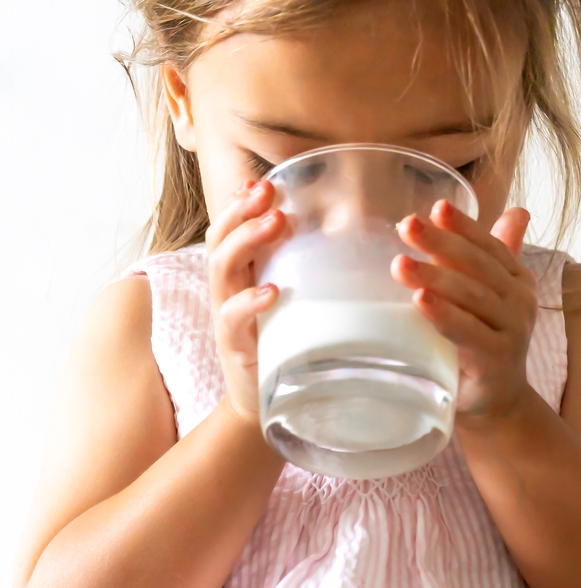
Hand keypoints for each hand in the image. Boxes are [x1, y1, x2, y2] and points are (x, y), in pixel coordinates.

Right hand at [206, 179, 287, 425]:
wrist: (265, 407)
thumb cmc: (287, 347)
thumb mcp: (297, 303)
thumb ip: (311, 272)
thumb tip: (352, 235)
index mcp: (242, 276)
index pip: (231, 230)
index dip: (241, 203)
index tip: (264, 180)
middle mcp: (228, 292)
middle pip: (221, 240)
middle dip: (242, 211)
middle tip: (268, 191)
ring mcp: (228, 319)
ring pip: (223, 270)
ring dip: (247, 240)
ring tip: (275, 221)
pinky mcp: (237, 349)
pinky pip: (233, 320)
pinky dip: (250, 302)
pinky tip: (270, 291)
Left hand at [395, 203, 538, 423]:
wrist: (494, 401)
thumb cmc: (482, 341)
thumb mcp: (485, 295)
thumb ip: (489, 254)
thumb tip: (518, 211)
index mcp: (517, 280)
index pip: (491, 246)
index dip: (465, 226)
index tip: (436, 207)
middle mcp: (520, 302)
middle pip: (479, 267)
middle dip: (441, 243)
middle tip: (406, 226)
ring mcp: (512, 332)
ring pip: (473, 297)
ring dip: (435, 277)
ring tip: (399, 264)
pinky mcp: (496, 360)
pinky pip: (468, 333)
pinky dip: (444, 316)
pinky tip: (420, 301)